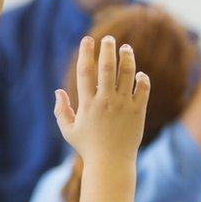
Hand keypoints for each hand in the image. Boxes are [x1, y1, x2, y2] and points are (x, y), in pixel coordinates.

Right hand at [54, 36, 150, 163]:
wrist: (111, 163)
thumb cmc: (88, 147)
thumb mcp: (68, 130)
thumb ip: (61, 110)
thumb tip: (58, 92)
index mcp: (87, 103)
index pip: (86, 71)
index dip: (86, 53)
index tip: (87, 40)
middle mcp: (105, 101)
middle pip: (107, 67)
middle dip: (108, 49)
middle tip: (109, 38)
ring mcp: (123, 105)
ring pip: (127, 74)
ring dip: (127, 58)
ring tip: (126, 48)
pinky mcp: (137, 111)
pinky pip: (142, 89)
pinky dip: (142, 78)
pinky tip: (138, 73)